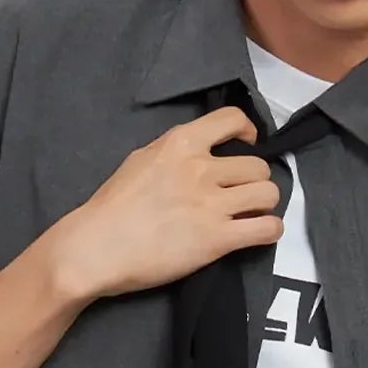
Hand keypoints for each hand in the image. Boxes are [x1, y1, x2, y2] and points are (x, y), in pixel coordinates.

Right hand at [50, 104, 280, 302]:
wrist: (97, 248)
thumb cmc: (111, 207)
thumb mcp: (140, 160)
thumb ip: (173, 152)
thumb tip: (197, 154)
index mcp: (181, 143)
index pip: (233, 119)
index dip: (248, 132)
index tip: (247, 145)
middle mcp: (202, 169)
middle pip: (258, 166)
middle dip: (255, 180)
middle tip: (242, 194)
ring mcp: (212, 205)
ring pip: (269, 194)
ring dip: (264, 205)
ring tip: (251, 214)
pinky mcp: (218, 240)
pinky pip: (267, 229)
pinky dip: (270, 231)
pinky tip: (259, 233)